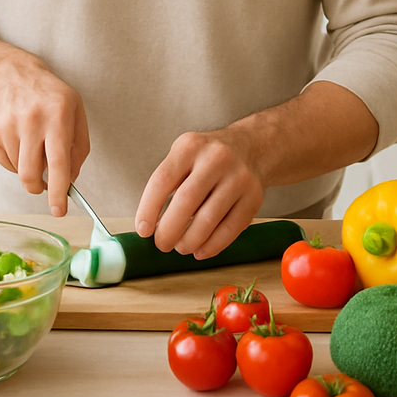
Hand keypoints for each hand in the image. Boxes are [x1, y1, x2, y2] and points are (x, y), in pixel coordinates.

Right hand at [0, 51, 89, 217]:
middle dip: (38, 187)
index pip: (59, 163)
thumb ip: (79, 147)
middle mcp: (31, 120)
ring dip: (28, 166)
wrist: (10, 75)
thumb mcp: (76, 112)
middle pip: (32, 174)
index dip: (58, 191)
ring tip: (31, 143)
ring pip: (18, 170)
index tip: (59, 211)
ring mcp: (7, 126)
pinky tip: (17, 138)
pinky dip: (14, 160)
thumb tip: (70, 181)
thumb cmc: (49, 96)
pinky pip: (4, 163)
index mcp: (58, 115)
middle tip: (43, 184)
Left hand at [134, 128, 264, 259]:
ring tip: (180, 247)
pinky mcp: (254, 197)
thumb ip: (167, 183)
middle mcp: (215, 158)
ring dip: (189, 241)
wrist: (249, 148)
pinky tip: (200, 250)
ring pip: (209, 219)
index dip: (149, 208)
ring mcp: (238, 177)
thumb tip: (151, 225)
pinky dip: (212, 246)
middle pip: (186, 201)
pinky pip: (230, 229)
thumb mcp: (184, 155)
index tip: (143, 230)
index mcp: (190, 146)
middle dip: (169, 230)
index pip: (162, 180)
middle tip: (161, 244)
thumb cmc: (206, 158)